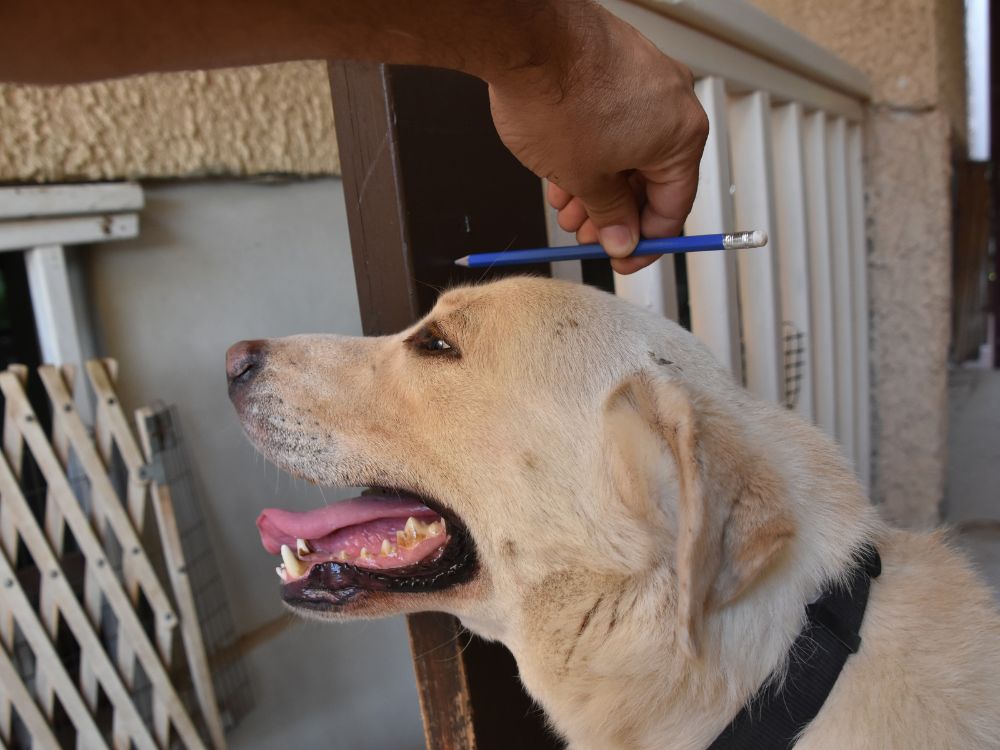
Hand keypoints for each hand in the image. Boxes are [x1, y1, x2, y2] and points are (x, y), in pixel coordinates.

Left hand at [488, 6, 707, 273]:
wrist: (525, 37)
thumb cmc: (559, 97)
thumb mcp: (585, 178)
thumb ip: (610, 214)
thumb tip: (622, 238)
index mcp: (681, 137)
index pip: (674, 208)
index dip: (646, 243)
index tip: (623, 258)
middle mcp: (673, 104)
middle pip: (650, 179)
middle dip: (614, 213)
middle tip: (587, 236)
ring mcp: (646, 79)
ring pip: (627, 152)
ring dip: (596, 187)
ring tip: (566, 208)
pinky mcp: (617, 65)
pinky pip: (614, 123)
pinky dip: (591, 153)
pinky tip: (561, 173)